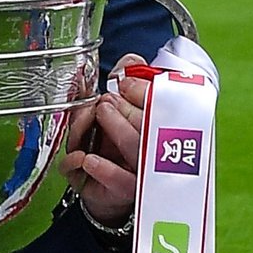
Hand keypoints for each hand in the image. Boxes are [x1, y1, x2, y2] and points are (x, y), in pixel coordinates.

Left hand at [58, 53, 150, 228]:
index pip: (165, 108)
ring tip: (101, 112)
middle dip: (129, 107)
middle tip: (108, 98)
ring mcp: (145, 174)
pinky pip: (118, 181)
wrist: (107, 191)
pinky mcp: (127, 192)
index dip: (146, 93)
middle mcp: (159, 152)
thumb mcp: (120, 113)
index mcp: (164, 129)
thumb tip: (132, 61)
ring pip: (137, 150)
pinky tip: (88, 159)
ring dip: (118, 128)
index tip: (127, 83)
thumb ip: (128, 84)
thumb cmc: (118, 147)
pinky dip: (103, 169)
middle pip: (152, 126)